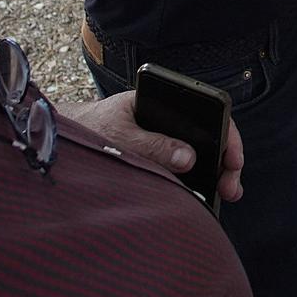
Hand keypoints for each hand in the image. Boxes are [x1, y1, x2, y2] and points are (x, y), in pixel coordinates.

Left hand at [63, 91, 245, 202]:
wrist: (63, 138)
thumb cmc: (89, 129)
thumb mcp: (120, 135)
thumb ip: (152, 145)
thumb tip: (189, 158)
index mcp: (164, 101)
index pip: (209, 110)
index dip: (227, 134)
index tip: (233, 158)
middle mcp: (171, 120)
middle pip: (210, 136)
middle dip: (227, 161)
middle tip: (231, 186)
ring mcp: (166, 139)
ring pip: (200, 154)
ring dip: (215, 173)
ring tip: (224, 194)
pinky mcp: (159, 158)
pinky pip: (185, 168)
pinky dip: (197, 181)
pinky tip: (204, 195)